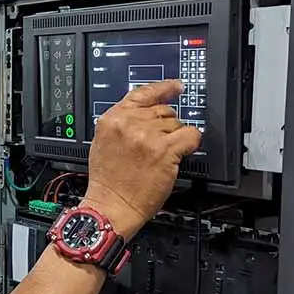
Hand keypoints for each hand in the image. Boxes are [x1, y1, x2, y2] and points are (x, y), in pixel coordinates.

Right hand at [83, 79, 201, 239]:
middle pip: (163, 111)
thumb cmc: (107, 182)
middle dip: (166, 126)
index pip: (142, 94)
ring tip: (160, 157)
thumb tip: (144, 113)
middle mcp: (128, 124)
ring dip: (175, 138)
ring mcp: (147, 136)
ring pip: (177, 124)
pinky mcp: (164, 150)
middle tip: (158, 145)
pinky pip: (190, 136)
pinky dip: (190, 144)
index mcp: (111, 120)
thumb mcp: (103, 143)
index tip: (176, 87)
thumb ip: (121, 124)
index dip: (163, 88)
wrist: (111, 205)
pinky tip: (180, 154)